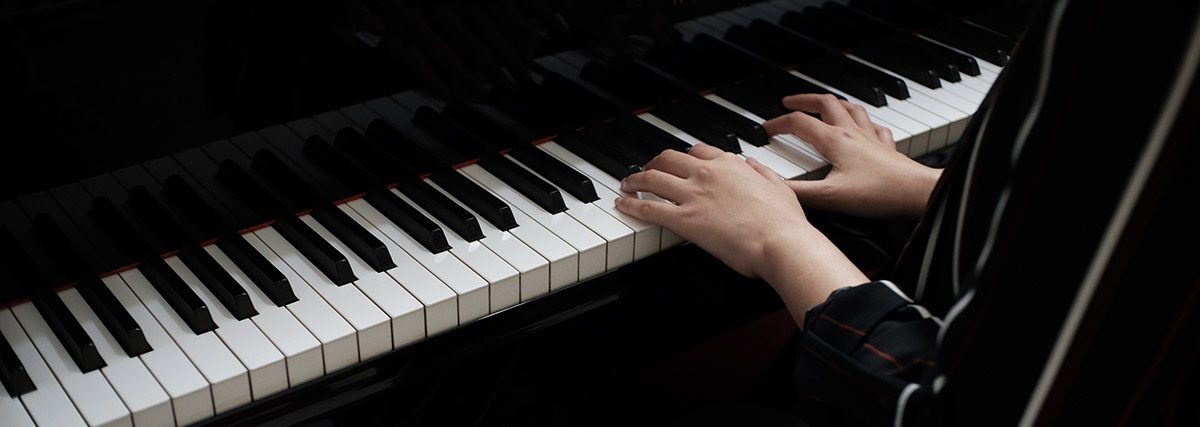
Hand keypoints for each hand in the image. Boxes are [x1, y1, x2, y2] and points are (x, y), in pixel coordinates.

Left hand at [613, 144, 868, 325]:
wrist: (782, 243)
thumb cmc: (785, 222)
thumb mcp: (780, 187)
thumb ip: (762, 173)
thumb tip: (752, 164)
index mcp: (731, 165)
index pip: (698, 151)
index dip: (683, 156)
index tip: (677, 161)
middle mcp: (708, 174)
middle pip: (669, 158)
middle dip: (653, 162)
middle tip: (645, 170)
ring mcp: (694, 195)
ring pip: (653, 178)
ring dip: (635, 179)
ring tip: (626, 184)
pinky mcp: (685, 220)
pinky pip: (649, 207)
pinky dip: (631, 204)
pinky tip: (622, 204)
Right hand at [765, 94, 942, 218]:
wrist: (916, 193)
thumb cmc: (879, 193)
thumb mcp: (831, 197)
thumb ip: (798, 192)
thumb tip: (773, 186)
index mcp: (836, 141)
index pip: (799, 123)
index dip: (778, 123)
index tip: (766, 129)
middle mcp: (853, 133)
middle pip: (825, 103)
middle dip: (804, 100)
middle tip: (790, 102)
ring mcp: (871, 138)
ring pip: (850, 108)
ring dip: (833, 103)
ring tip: (823, 104)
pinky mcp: (887, 148)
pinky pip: (875, 126)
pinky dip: (864, 121)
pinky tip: (865, 126)